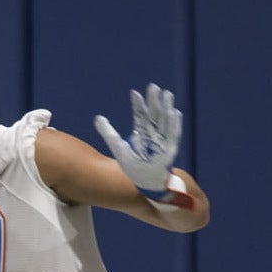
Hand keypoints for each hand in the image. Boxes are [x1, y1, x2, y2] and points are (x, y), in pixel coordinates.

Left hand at [93, 82, 183, 200]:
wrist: (145, 184)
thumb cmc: (134, 167)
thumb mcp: (118, 148)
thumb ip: (109, 133)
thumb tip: (97, 117)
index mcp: (142, 133)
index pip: (140, 116)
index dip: (138, 105)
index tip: (134, 93)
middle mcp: (153, 135)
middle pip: (154, 115)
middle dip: (154, 101)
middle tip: (153, 86)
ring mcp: (162, 142)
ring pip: (165, 121)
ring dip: (166, 108)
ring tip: (167, 94)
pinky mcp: (169, 150)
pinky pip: (173, 135)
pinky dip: (174, 124)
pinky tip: (175, 113)